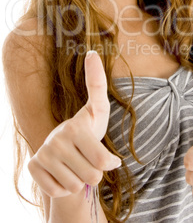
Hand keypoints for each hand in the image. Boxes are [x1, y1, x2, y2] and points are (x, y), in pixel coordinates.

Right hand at [28, 51, 120, 197]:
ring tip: (75, 163)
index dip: (109, 163)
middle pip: (92, 176)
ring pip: (75, 186)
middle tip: (87, 158)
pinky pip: (58, 191)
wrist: (64, 147)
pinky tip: (62, 171)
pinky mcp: (33, 168)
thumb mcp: (99, 109)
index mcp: (75, 127)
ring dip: (79, 179)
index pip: (103, 162)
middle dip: (94, 172)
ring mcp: (42, 155)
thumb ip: (98, 83)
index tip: (109, 157)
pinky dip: (64, 186)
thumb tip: (91, 51)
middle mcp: (55, 140)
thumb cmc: (87, 128)